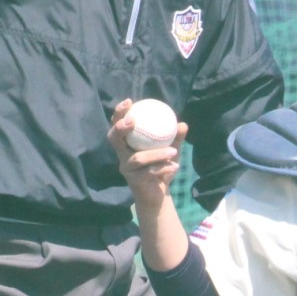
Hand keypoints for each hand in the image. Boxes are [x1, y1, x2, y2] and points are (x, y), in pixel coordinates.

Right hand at [108, 98, 186, 212]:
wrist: (158, 194)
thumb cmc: (161, 167)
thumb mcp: (170, 151)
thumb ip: (175, 139)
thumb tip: (182, 124)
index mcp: (128, 144)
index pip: (118, 125)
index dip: (119, 113)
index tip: (129, 102)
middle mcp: (122, 155)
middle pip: (114, 138)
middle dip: (121, 127)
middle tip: (133, 121)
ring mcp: (126, 168)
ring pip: (138, 158)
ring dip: (157, 154)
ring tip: (174, 151)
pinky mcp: (134, 182)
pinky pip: (149, 172)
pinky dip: (164, 168)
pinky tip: (175, 166)